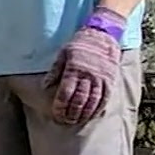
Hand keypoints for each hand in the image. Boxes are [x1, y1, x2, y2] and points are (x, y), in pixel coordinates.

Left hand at [46, 9, 124, 123]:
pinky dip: (98, 108)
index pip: (66, 92)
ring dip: (84, 113)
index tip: (57, 114)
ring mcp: (100, 78)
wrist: (103, 33)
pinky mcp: (110, 79)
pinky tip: (92, 114)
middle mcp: (88, 75)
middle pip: (79, 100)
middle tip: (65, 121)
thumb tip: (45, 85)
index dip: (60, 105)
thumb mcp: (63, 53)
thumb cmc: (80, 43)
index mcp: (74, 69)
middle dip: (71, 113)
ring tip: (77, 121)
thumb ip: (55, 70)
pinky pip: (104, 97)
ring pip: (92, 101)